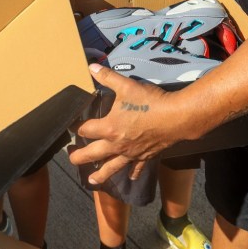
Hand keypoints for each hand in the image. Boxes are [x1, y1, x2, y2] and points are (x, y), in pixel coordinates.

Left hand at [69, 64, 183, 183]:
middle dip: (79, 157)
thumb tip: (91, 67)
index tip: (72, 128)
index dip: (77, 128)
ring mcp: (130, 153)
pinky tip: (130, 177)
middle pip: (92, 154)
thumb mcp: (126, 85)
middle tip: (71, 158)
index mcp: (109, 127)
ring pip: (111, 167)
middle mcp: (116, 144)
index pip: (86, 130)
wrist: (176, 118)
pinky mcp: (144, 157)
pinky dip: (132, 173)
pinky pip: (136, 168)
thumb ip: (107, 77)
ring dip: (100, 175)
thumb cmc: (150, 102)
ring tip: (91, 181)